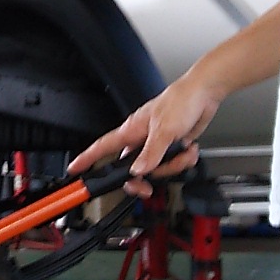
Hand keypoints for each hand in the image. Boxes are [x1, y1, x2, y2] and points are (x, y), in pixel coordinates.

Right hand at [66, 72, 227, 196]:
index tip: (75, 169)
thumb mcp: (164, 130)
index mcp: (131, 131)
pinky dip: (184, 159)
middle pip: (133, 169)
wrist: (204, 93)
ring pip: (157, 168)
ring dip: (174, 164)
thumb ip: (151, 153)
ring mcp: (157, 144)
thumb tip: (138, 171)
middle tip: (148, 187)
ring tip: (183, 151)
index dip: (87, 159)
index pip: (102, 147)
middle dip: (146, 178)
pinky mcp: (172, 146)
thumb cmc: (180, 101)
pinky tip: (189, 148)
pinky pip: (174, 163)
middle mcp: (142, 139)